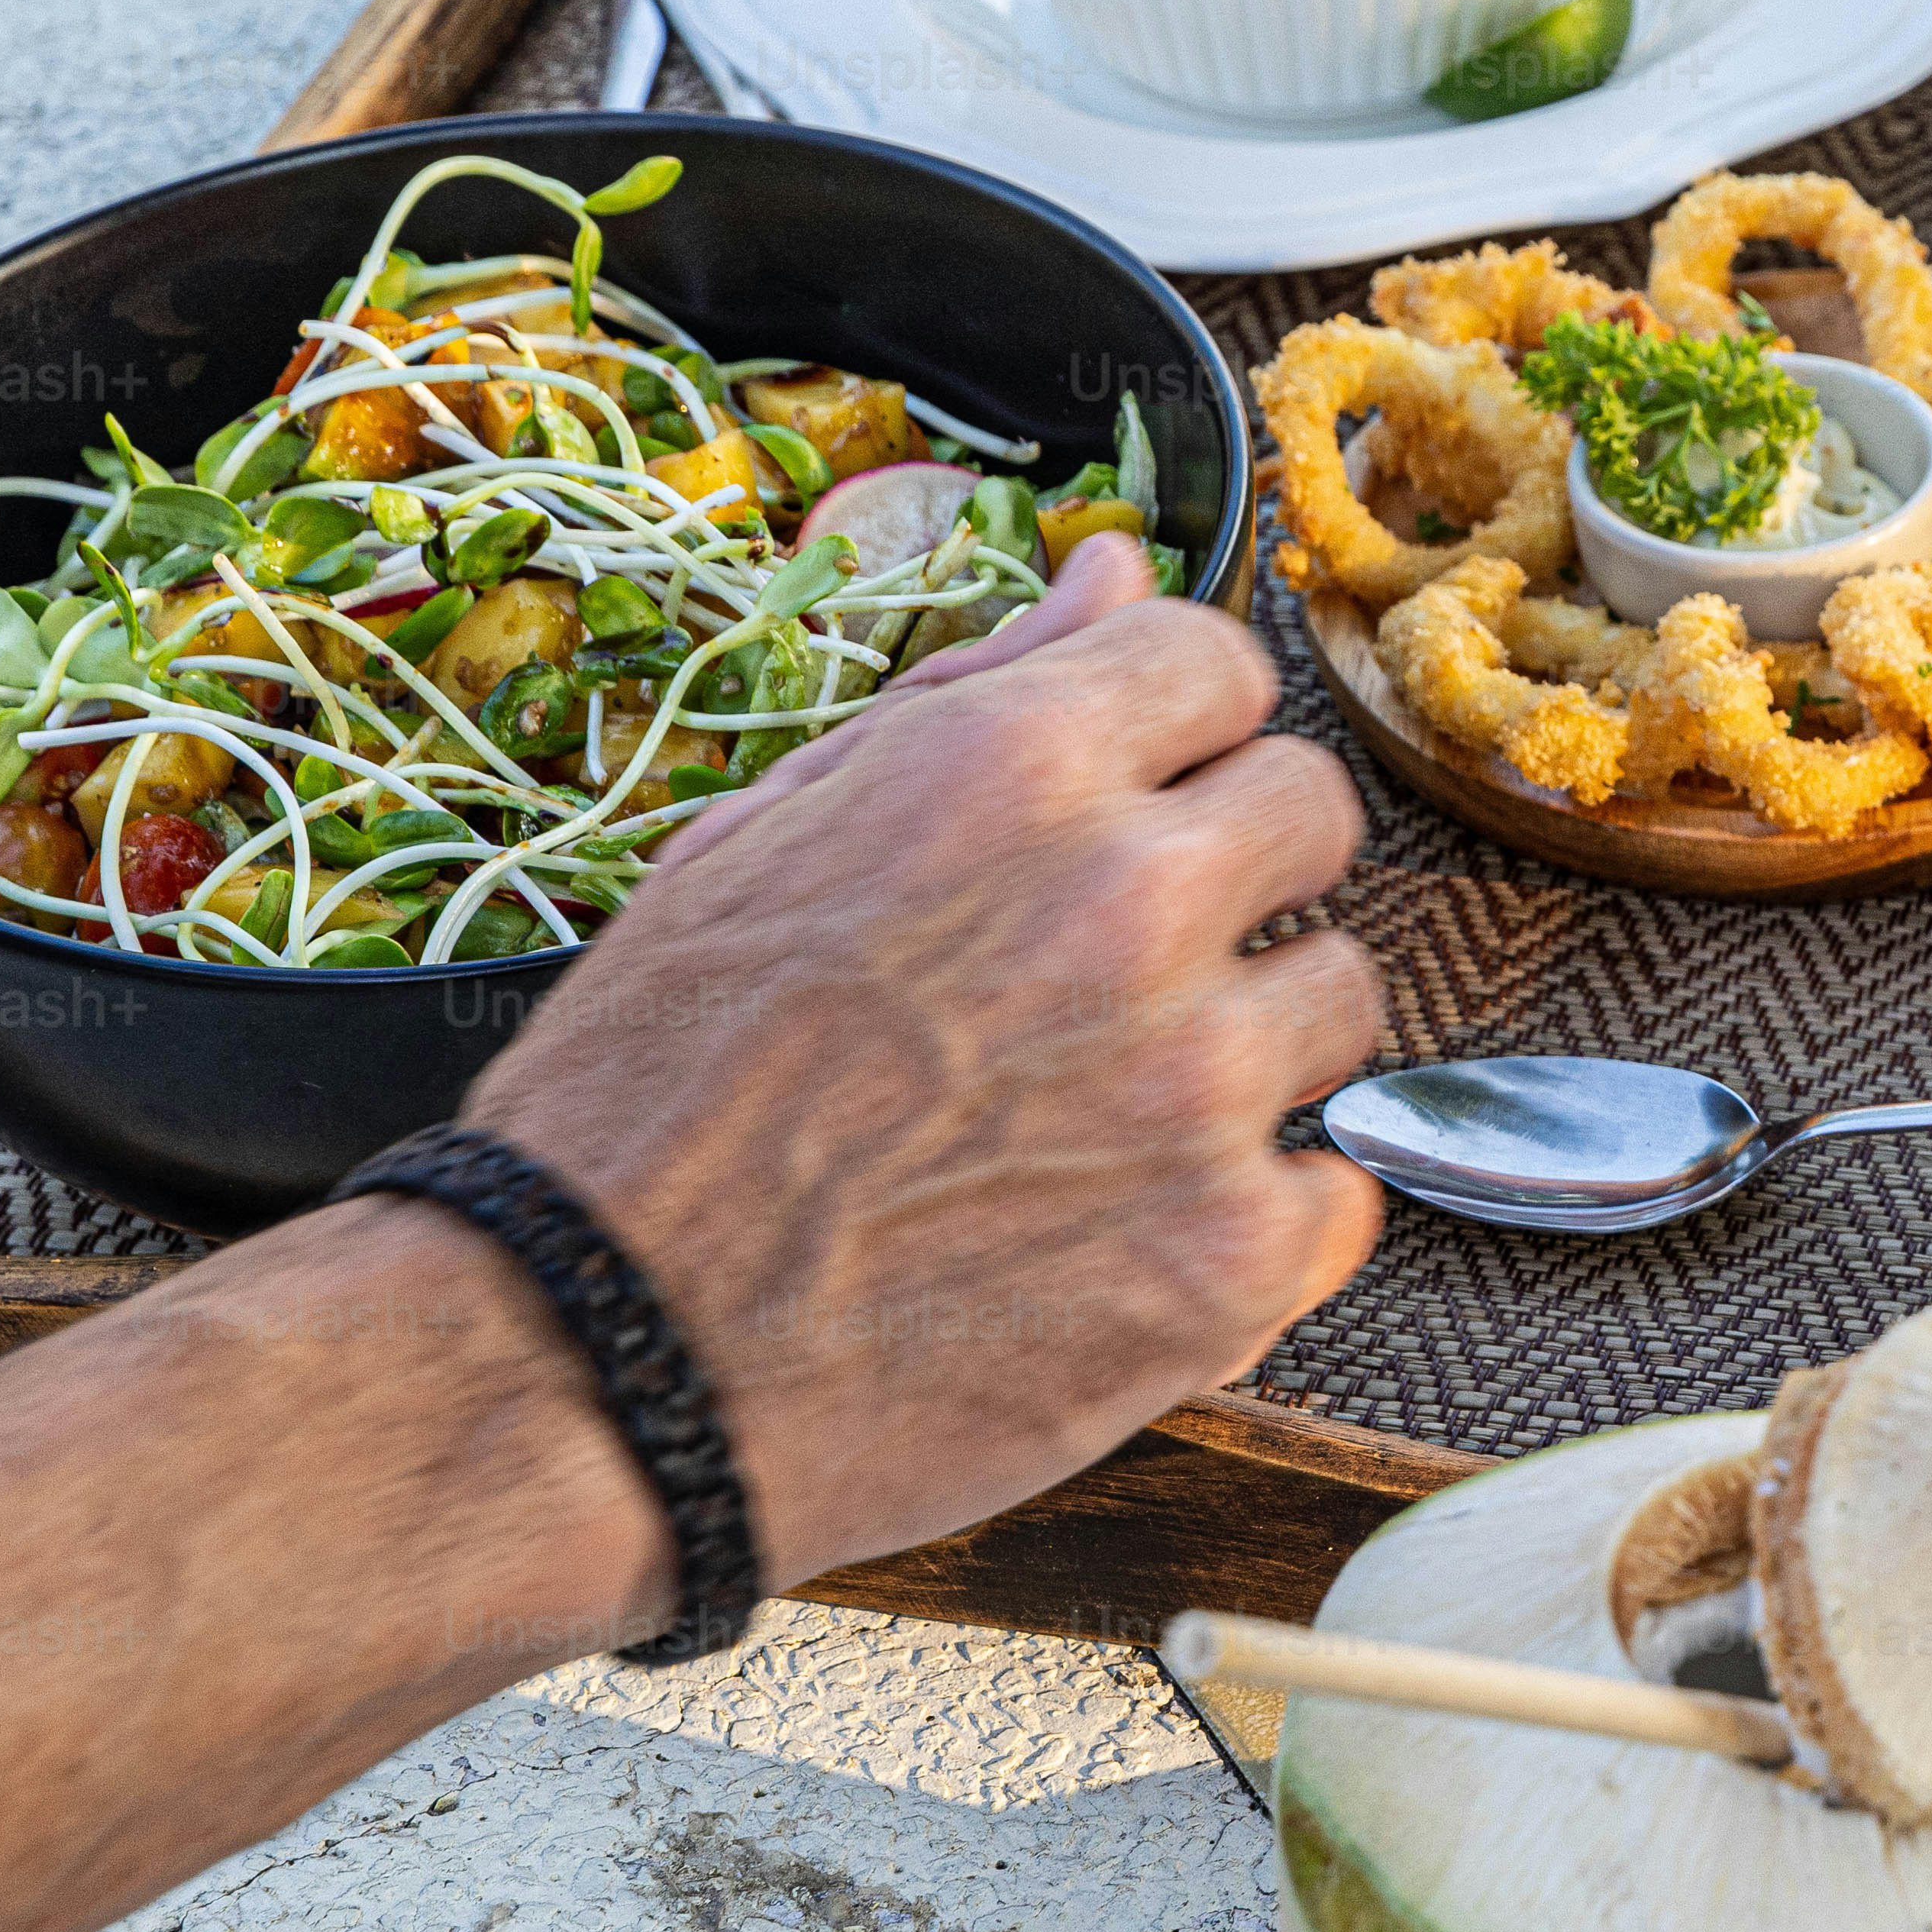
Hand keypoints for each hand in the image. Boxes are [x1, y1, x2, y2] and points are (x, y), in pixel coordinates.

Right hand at [464, 539, 1383, 1585]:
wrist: (590, 1356)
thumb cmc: (650, 1095)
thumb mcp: (765, 839)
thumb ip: (974, 696)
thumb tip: (1112, 575)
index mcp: (1013, 773)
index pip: (1219, 665)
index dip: (1174, 735)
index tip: (1132, 800)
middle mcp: (1127, 906)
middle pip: (1313, 816)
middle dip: (1231, 873)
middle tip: (1111, 967)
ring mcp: (1195, 1087)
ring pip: (1339, 1002)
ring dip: (1247, 1044)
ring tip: (1094, 1111)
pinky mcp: (1230, 1259)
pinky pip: (1341, 1190)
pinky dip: (1259, 1214)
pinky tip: (1127, 1229)